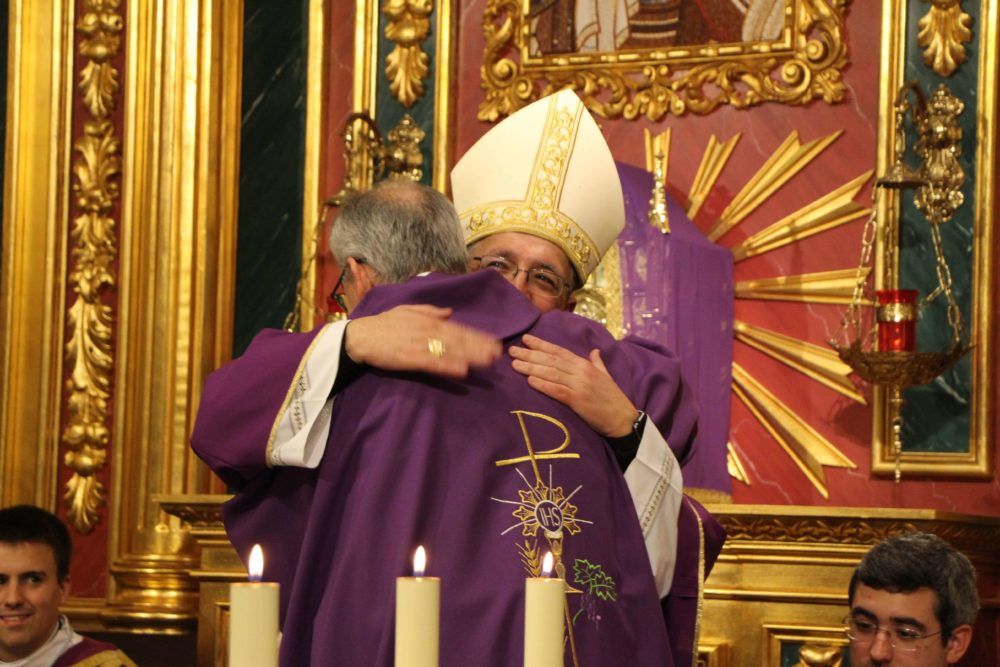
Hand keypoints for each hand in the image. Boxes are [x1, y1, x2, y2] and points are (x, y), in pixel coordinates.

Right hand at [344, 305, 501, 377]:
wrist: (361, 336)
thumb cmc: (384, 324)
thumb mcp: (407, 310)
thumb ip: (430, 311)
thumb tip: (450, 312)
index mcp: (429, 320)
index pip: (459, 328)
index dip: (477, 336)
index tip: (494, 342)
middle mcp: (428, 330)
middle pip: (459, 339)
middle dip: (480, 347)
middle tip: (498, 354)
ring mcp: (420, 344)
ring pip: (450, 350)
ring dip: (470, 356)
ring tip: (487, 362)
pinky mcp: (411, 359)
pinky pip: (433, 363)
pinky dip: (448, 366)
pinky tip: (462, 370)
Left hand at [509, 334, 637, 436]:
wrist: (623, 419)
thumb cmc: (613, 399)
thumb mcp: (606, 376)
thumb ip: (598, 362)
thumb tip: (594, 350)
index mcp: (586, 365)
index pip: (559, 351)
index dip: (542, 345)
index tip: (526, 339)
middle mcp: (581, 372)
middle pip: (551, 360)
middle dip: (530, 354)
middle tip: (512, 350)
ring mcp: (580, 385)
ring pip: (551, 373)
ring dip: (531, 368)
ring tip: (514, 365)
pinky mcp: (578, 400)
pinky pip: (557, 390)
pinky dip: (543, 385)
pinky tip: (530, 381)